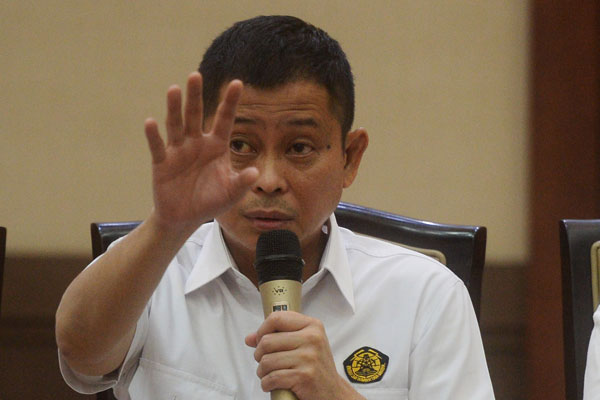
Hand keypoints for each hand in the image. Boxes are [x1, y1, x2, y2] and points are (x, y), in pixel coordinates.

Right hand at [144, 72, 257, 233]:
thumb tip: (255, 173)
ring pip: (176, 125)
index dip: (230, 103)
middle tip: (195, 75)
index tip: (238, 83)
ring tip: (174, 89)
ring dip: (174, 108)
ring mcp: (178, 151)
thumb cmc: (210, 201)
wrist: (185, 217)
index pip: (225, 120)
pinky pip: (158, 147)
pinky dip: (154, 136)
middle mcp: (197, 143)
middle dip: (196, 96)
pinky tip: (151, 122)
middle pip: (196, 115)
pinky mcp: (162, 163)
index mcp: (217, 146)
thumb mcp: (230, 194)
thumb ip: (242, 183)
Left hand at [245, 312, 363, 399]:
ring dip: (262, 371)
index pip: (277, 318)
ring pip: (266, 361)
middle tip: (265, 362)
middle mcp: (312, 338)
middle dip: (259, 354)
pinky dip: (267, 384)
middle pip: (267, 341)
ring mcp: (309, 357)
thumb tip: (250, 338)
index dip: (262, 330)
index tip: (260, 340)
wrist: (333, 392)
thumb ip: (278, 337)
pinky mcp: (304, 376)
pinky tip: (272, 384)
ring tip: (269, 374)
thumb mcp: (304, 344)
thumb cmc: (316, 367)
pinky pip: (272, 378)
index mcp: (312, 325)